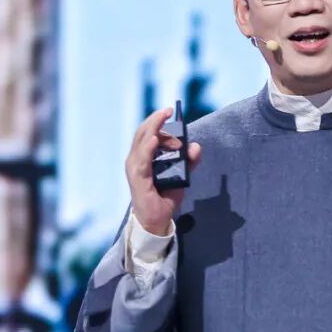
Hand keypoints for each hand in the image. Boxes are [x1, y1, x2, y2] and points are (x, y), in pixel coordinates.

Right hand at [126, 107, 202, 235]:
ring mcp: (135, 169)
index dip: (160, 123)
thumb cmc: (164, 196)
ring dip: (154, 129)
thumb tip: (196, 146)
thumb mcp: (181, 175)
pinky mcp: (138, 180)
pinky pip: (142, 161)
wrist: (157, 221)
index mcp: (143, 156)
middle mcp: (136, 160)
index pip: (147, 132)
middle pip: (142, 132)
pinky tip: (154, 139)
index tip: (175, 121)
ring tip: (164, 118)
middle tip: (169, 110)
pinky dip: (148, 148)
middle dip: (156, 119)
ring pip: (141, 142)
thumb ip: (189, 161)